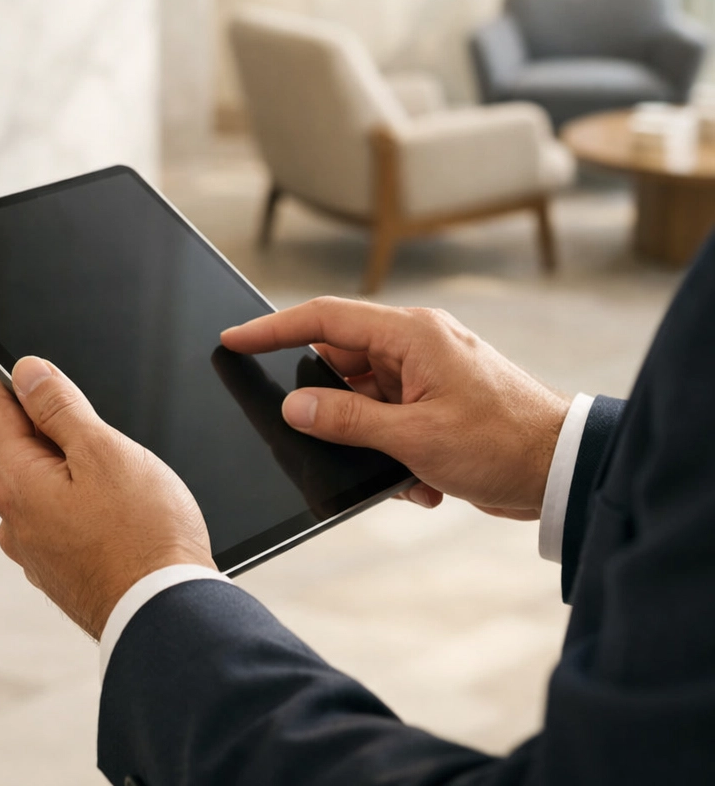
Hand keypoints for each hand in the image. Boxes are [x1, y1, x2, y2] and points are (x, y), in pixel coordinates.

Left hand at [0, 357, 213, 638]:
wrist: (169, 615)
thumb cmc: (144, 534)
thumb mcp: (103, 450)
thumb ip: (59, 407)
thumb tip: (26, 371)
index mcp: (15, 482)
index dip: (24, 383)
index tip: (59, 379)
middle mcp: (13, 520)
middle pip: (20, 446)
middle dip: (58, 428)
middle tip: (108, 435)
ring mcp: (35, 551)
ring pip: (45, 484)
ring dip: (75, 469)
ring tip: (123, 481)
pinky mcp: (60, 571)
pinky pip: (63, 519)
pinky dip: (85, 505)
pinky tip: (122, 514)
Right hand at [221, 298, 570, 519]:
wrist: (563, 469)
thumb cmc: (503, 443)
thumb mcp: (416, 438)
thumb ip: (348, 421)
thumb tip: (296, 408)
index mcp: (411, 335)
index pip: (324, 319)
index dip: (273, 328)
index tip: (234, 338)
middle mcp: (416, 346)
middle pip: (341, 361)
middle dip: (333, 406)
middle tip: (328, 437)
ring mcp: (426, 373)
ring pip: (363, 396)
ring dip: (369, 437)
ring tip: (399, 466)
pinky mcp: (434, 401)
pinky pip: (389, 416)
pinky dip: (392, 448)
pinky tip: (422, 477)